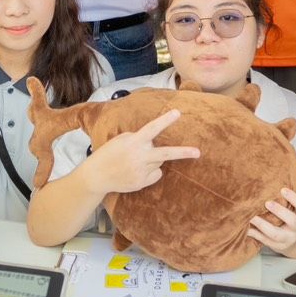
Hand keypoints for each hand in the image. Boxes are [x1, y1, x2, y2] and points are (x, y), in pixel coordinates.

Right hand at [85, 109, 199, 193]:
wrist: (97, 176)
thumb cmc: (110, 153)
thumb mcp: (121, 140)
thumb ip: (139, 139)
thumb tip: (155, 144)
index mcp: (134, 142)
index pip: (152, 128)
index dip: (165, 120)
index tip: (178, 113)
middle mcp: (139, 157)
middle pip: (166, 153)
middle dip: (183, 153)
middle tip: (198, 152)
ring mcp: (141, 171)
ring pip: (160, 161)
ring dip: (153, 158)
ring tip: (135, 161)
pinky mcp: (142, 182)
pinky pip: (156, 173)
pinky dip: (150, 171)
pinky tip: (136, 171)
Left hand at [248, 187, 295, 253]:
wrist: (292, 241)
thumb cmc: (289, 218)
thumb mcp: (293, 209)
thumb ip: (286, 199)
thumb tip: (269, 180)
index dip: (294, 198)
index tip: (282, 189)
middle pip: (292, 221)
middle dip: (280, 211)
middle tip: (267, 203)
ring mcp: (287, 239)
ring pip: (276, 234)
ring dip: (262, 225)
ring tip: (251, 216)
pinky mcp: (276, 246)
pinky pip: (264, 241)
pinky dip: (254, 234)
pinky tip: (245, 227)